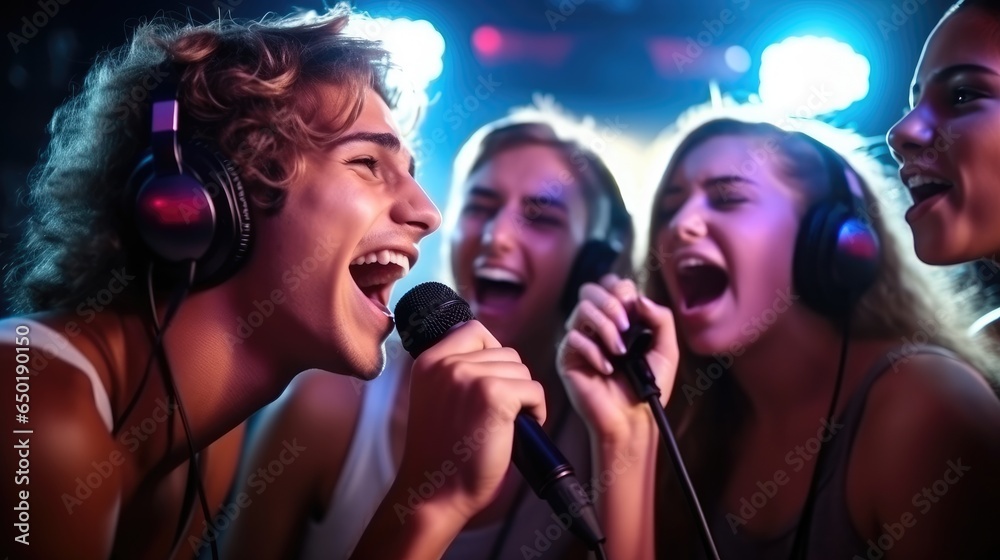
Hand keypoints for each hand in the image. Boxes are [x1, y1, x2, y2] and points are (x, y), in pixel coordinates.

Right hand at [399, 320, 545, 523]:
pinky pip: (534, 389)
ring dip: (523, 396)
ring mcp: (470, 376)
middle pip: (504, 352)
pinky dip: (536, 410)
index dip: (492, 354)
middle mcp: (446, 363)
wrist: (435, 493)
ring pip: (521, 370)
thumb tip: (499, 358)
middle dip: (510, 382)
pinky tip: (519, 429)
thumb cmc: (442, 455)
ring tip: (507, 423)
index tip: (492, 384)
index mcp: (428, 361)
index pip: (474, 331)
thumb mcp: (437, 398)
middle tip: (500, 415)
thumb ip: (457, 373)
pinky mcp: (494, 395)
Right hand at [557, 274, 678, 440]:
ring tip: (619, 352)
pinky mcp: (567, 357)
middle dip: (611, 305)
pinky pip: (573, 338)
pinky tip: (606, 369)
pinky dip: (594, 351)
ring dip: (604, 327)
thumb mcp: (666, 349)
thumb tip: (639, 298)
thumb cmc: (648, 387)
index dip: (621, 291)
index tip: (634, 311)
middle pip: (591, 289)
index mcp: (618, 318)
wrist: (632, 418)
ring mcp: (580, 339)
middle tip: (626, 329)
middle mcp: (596, 324)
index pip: (612, 285)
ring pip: (581, 309)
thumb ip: (661, 318)